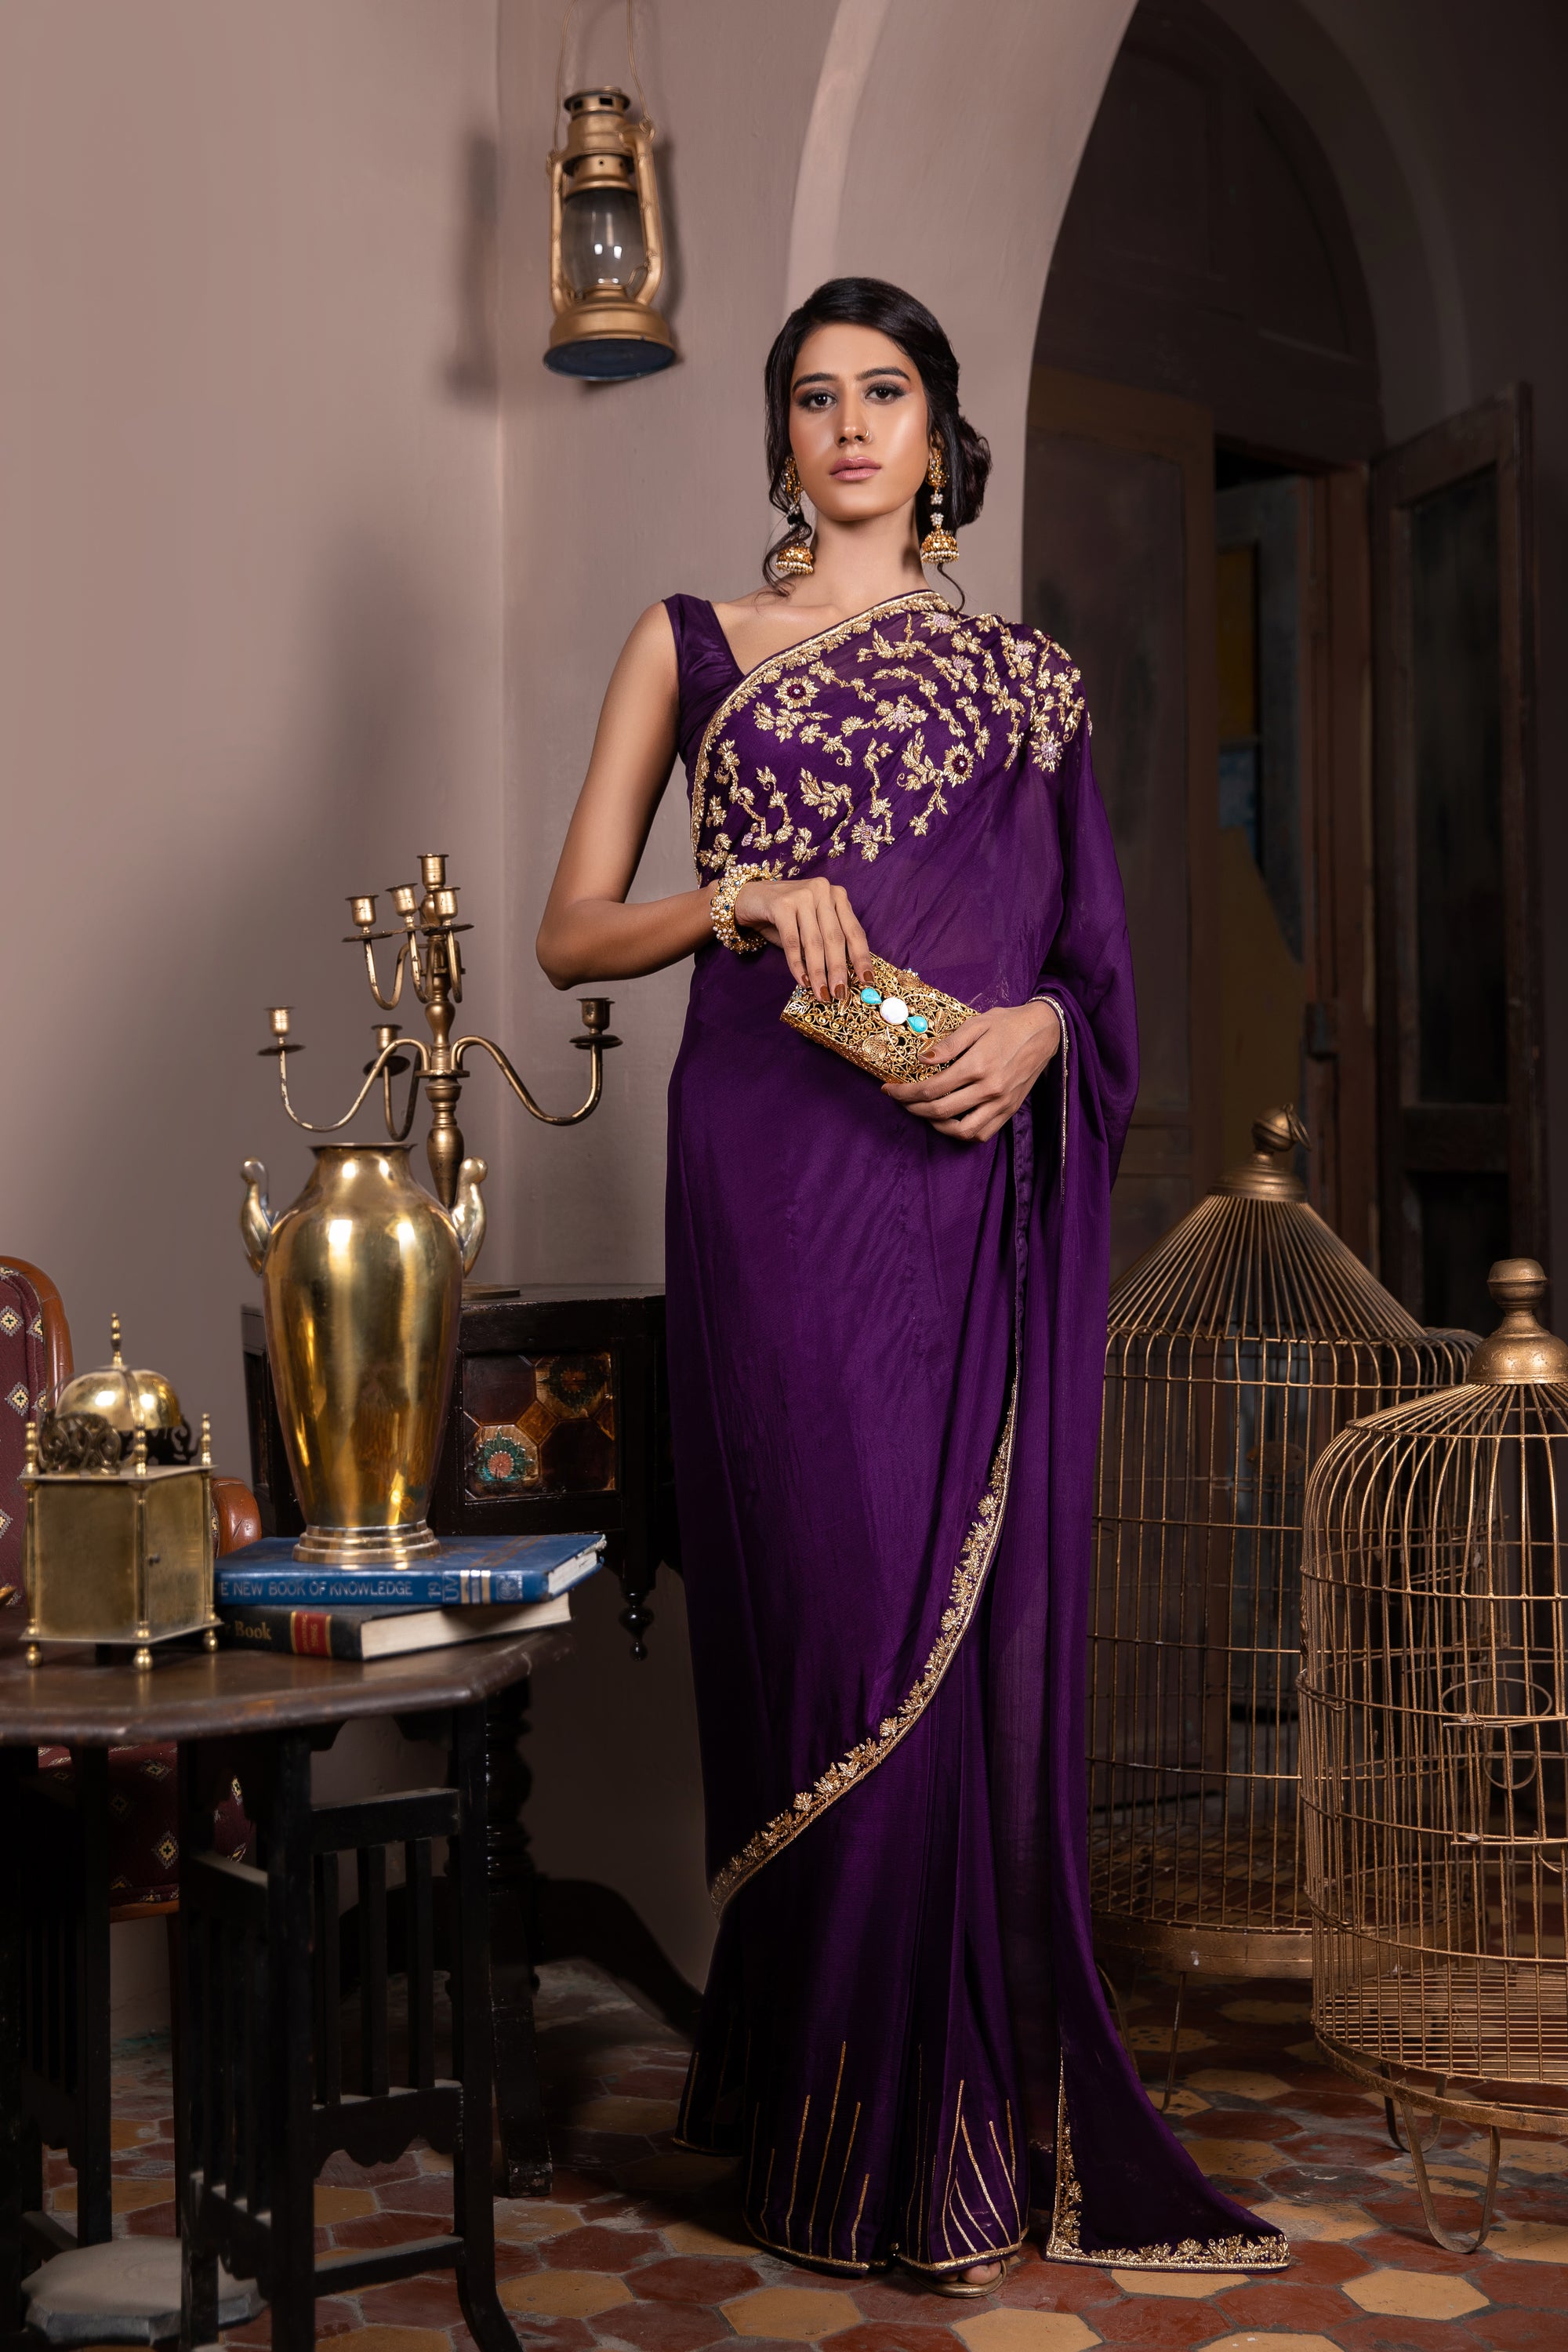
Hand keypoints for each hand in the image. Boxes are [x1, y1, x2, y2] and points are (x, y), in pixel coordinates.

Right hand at [733, 874, 871, 1001]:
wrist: (751, 898)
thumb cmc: (786, 916)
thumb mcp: (813, 924)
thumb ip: (829, 942)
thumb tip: (843, 978)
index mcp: (837, 896)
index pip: (854, 931)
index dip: (862, 958)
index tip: (867, 980)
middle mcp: (823, 891)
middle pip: (835, 938)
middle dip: (839, 970)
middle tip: (840, 994)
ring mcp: (802, 895)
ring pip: (814, 942)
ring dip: (819, 973)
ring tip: (822, 993)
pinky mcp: (781, 904)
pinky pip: (792, 942)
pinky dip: (797, 965)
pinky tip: (803, 981)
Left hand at [883, 1000, 1061, 1141]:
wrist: (1045, 1032)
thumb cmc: (1008, 1024)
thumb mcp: (976, 1024)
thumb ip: (948, 1044)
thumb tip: (922, 1059)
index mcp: (977, 1066)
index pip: (932, 1088)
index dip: (905, 1093)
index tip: (889, 1090)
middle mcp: (989, 1089)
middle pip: (940, 1112)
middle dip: (913, 1109)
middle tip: (901, 1100)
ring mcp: (1001, 1103)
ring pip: (962, 1131)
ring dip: (936, 1126)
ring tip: (924, 1112)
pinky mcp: (1009, 1110)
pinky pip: (982, 1133)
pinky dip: (962, 1134)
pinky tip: (950, 1121)